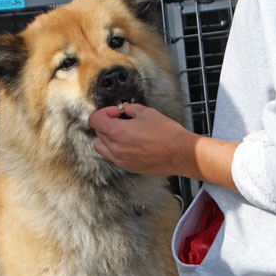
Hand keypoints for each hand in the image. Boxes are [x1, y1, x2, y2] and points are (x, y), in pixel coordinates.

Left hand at [88, 102, 238, 189]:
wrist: (180, 153)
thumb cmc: (167, 133)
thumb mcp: (148, 113)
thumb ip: (132, 109)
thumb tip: (126, 108)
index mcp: (117, 132)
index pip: (94, 120)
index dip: (103, 112)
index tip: (116, 111)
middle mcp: (115, 148)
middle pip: (98, 133)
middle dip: (106, 123)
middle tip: (121, 119)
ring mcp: (121, 160)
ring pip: (102, 148)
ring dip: (107, 138)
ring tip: (122, 132)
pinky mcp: (129, 167)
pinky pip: (113, 157)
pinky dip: (116, 149)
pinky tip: (130, 143)